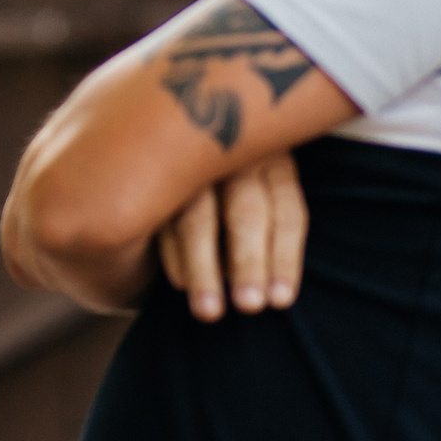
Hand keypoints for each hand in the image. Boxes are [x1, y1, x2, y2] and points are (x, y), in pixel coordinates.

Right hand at [158, 151, 307, 321]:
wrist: (178, 129)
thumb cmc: (235, 181)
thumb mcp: (262, 186)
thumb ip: (269, 225)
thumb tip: (275, 291)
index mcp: (274, 159)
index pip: (286, 212)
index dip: (286, 258)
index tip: (279, 301)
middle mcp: (235, 155)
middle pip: (246, 211)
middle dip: (249, 261)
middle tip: (249, 306)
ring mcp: (191, 159)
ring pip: (198, 217)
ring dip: (204, 267)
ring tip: (209, 311)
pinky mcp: (153, 170)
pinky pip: (161, 215)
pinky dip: (172, 253)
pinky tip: (180, 283)